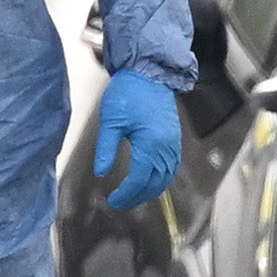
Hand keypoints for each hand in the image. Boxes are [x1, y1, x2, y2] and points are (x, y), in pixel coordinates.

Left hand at [91, 70, 183, 214]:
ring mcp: (173, 143)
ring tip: (134, 196)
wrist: (150, 72)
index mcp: (150, 145)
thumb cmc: (128, 93)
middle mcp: (166, 148)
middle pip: (155, 183)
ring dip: (151, 191)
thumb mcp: (111, 121)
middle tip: (121, 204)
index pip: (139, 180)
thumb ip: (106, 149)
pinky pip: (172, 166)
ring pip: (166, 177)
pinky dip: (162, 179)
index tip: (113, 201)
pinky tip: (152, 181)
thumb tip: (101, 173)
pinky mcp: (175, 138)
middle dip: (138, 197)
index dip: (126, 194)